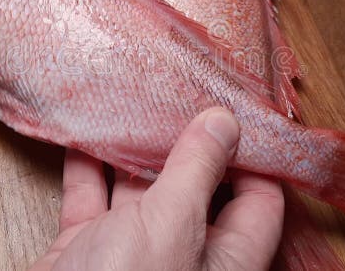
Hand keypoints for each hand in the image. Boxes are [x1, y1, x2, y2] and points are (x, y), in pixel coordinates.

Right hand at [31, 107, 284, 270]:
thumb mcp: (173, 224)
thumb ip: (198, 170)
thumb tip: (228, 121)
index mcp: (226, 257)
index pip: (260, 199)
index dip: (254, 156)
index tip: (240, 108)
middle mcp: (184, 253)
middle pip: (197, 187)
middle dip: (185, 141)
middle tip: (180, 90)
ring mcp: (134, 251)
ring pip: (140, 188)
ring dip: (132, 149)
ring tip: (133, 99)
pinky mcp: (87, 249)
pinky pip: (90, 199)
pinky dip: (86, 167)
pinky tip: (84, 130)